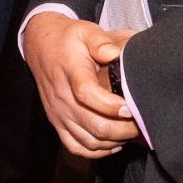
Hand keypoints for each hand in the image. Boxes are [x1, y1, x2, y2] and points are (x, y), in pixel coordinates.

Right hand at [23, 12, 139, 159]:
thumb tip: (116, 54)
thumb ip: (101, 41)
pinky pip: (75, 147)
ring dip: (113, 141)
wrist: (41, 47)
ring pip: (88, 140)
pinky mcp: (57, 122)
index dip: (111, 106)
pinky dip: (96, 151)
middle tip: (140, 123)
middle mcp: (62, 98)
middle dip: (122, 129)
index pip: (88, 95)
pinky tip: (112, 144)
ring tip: (130, 132)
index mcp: (71, 73)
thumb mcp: (86, 31)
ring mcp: (59, 113)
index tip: (130, 107)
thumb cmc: (69, 40)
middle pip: (93, 125)